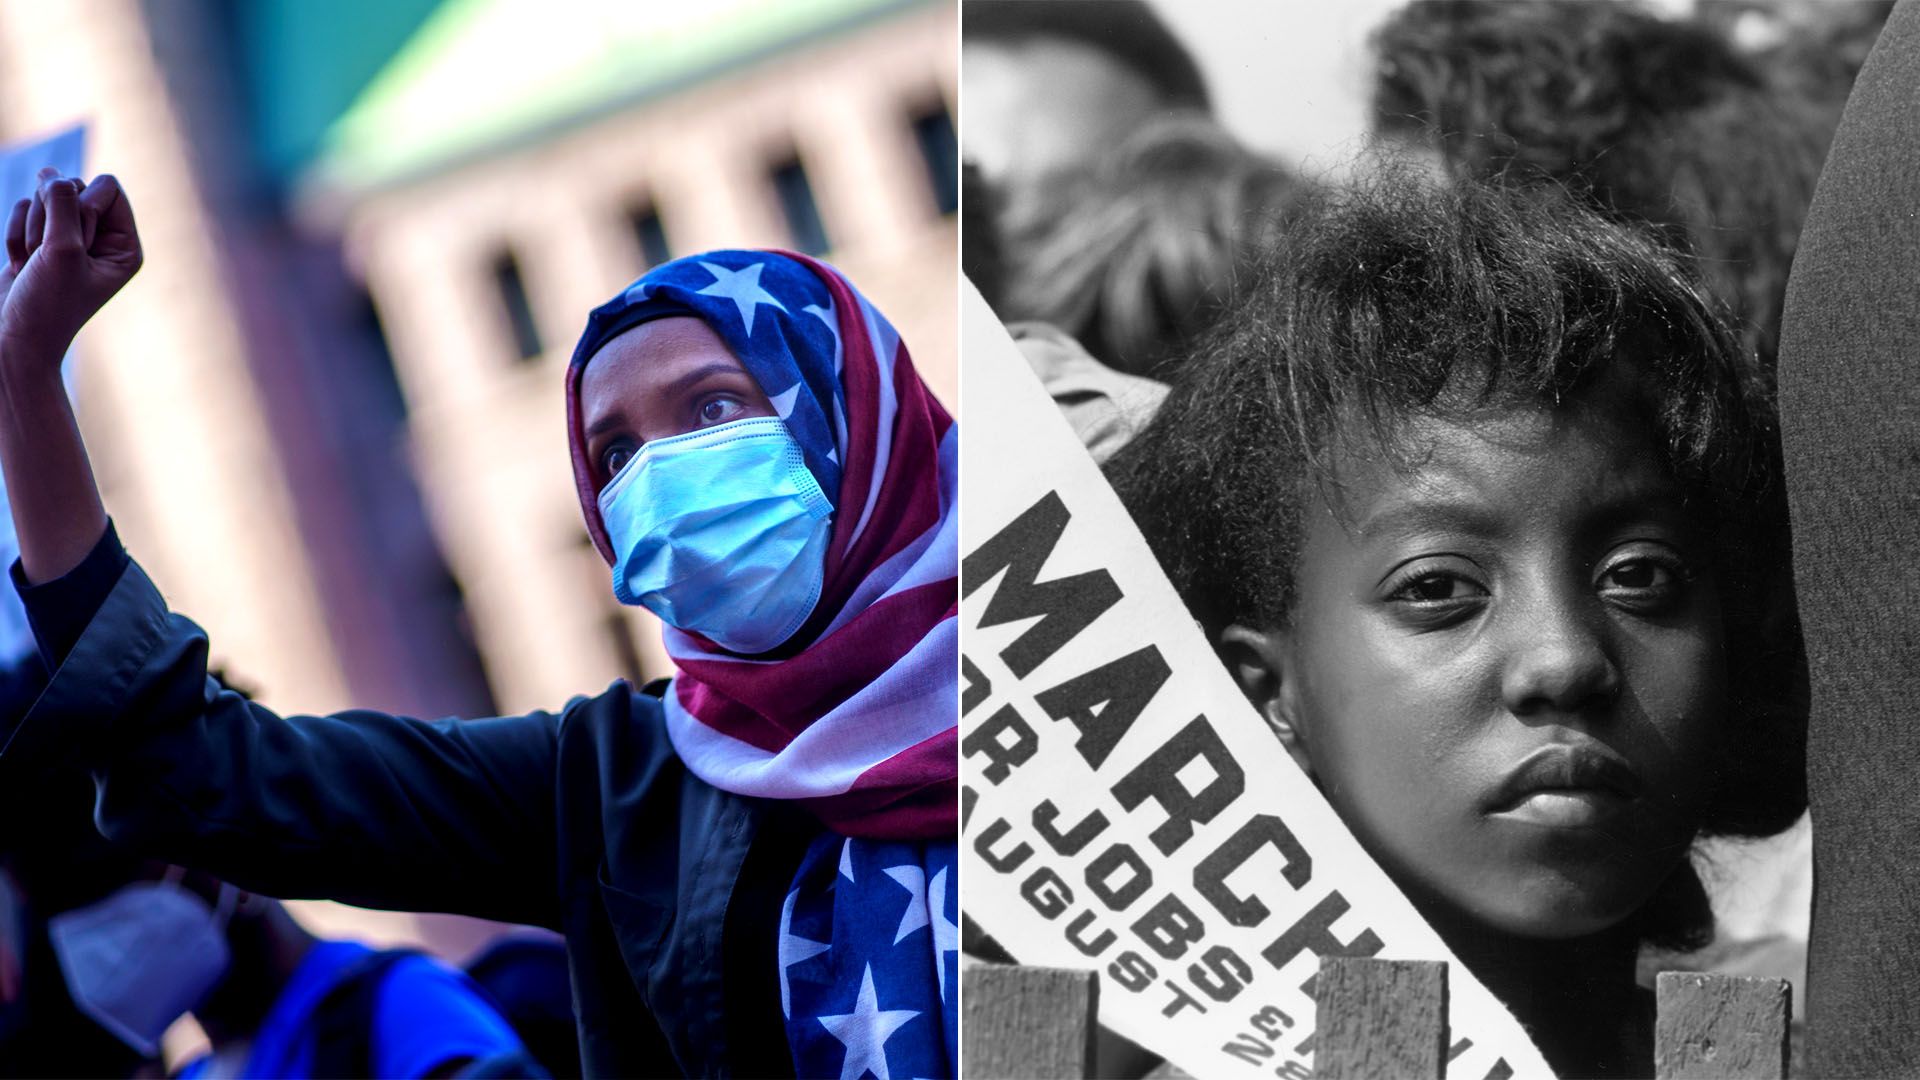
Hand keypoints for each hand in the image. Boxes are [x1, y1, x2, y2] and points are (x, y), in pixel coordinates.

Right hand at [0, 167, 142, 369]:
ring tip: (35, 265)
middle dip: (52, 218)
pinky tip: (20, 266)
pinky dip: (15, 236)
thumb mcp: (62, 251)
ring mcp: (70, 238)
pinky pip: (23, 209)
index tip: (73, 242)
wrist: (14, 340)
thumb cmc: (47, 304)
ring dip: (31, 230)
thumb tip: (53, 173)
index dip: (83, 204)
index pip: (108, 186)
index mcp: (125, 246)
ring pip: (44, 196)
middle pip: (74, 186)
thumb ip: (62, 204)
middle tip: (50, 258)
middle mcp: (102, 240)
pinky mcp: (40, 240)